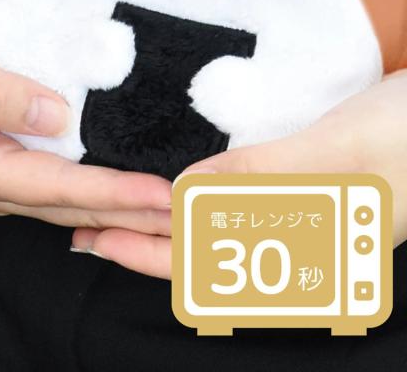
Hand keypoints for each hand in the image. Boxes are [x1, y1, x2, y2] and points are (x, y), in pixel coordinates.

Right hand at [0, 5, 171, 232]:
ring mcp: (7, 175)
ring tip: (176, 212)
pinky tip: (136, 193)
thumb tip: (54, 116)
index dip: (108, 193)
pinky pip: (68, 184)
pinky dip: (105, 190)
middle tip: (189, 217)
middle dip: (130, 214)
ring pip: (73, 202)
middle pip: (71, 206)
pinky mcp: (19, 161)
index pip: (52, 186)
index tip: (160, 195)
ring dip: (124, 209)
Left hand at [72, 70, 406, 277]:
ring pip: (215, 226)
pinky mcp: (301, 186)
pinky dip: (200, 195)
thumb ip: (257, 179)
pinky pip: (236, 199)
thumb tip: (181, 198)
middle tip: (86, 226)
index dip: (149, 254)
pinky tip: (177, 183)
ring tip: (117, 206)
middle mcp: (298, 244)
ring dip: (165, 217)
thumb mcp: (332, 155)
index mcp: (308, 255)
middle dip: (145, 239)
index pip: (210, 264)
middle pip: (204, 250)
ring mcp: (300, 216)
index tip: (97, 239)